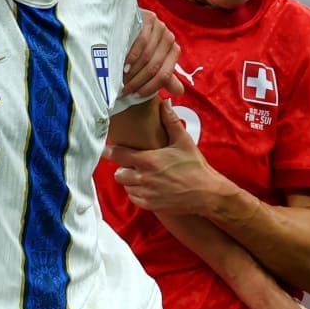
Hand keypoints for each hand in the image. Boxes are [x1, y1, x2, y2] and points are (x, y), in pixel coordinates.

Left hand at [103, 98, 224, 214]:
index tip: (104, 148)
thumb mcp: (183, 141)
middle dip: (123, 168)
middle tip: (133, 164)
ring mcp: (146, 193)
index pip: (119, 155)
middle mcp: (144, 178)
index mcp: (148, 160)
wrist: (205, 192)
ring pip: (126, 186)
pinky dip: (137, 193)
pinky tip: (147, 187)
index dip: (109, 151)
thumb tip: (164, 104)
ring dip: (130, 181)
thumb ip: (170, 122)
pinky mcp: (150, 204)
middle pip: (119, 174)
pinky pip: (134, 198)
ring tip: (142, 176)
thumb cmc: (195, 166)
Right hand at [121, 10, 182, 98]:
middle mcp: (169, 38)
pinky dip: (132, 55)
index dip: (150, 87)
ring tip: (122, 78)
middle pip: (154, 66)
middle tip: (125, 89)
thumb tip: (180, 91)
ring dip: (133, 70)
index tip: (136, 95)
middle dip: (138, 81)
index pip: (164, 75)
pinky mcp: (149, 18)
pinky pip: (142, 41)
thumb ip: (164, 77)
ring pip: (147, 56)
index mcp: (174, 51)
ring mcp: (160, 27)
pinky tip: (124, 63)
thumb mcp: (153, 62)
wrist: (129, 22)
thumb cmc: (140, 46)